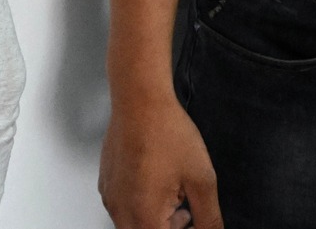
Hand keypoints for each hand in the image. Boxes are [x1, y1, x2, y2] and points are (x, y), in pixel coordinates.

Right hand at [100, 89, 220, 228]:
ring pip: (134, 224)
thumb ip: (209, 217)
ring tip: (176, 193)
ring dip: (156, 220)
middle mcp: (120, 212)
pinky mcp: (106, 182)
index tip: (196, 221)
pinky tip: (158, 181)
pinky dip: (142, 204)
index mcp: (143, 217)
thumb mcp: (201, 179)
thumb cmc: (166, 132)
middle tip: (188, 212)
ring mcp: (110, 197)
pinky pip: (124, 207)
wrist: (139, 98)